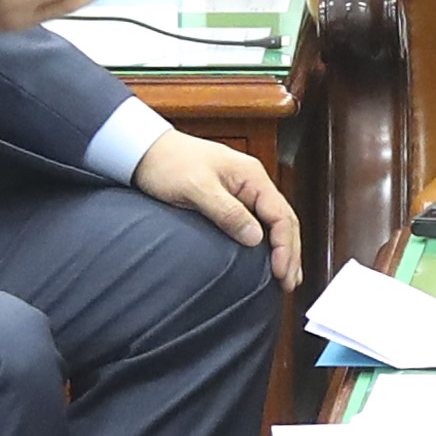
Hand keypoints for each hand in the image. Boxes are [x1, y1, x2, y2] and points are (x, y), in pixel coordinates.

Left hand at [130, 130, 302, 287]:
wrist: (144, 151)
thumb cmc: (168, 163)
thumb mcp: (196, 188)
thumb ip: (227, 212)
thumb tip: (256, 238)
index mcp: (251, 176)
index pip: (281, 215)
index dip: (284, 246)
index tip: (280, 272)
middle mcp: (253, 182)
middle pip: (284, 220)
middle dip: (290, 253)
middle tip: (289, 283)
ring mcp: (243, 190)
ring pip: (274, 223)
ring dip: (283, 249)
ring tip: (286, 277)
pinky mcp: (231, 199)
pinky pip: (258, 222)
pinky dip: (267, 242)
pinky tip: (267, 258)